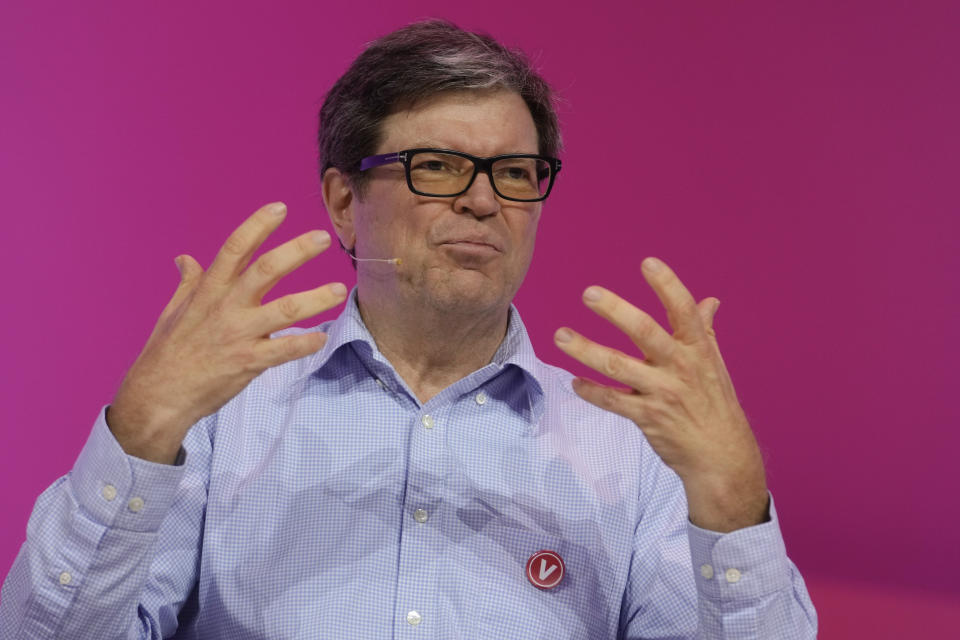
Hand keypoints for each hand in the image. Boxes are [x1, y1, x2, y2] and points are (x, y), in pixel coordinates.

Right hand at [107, 202, 346, 463]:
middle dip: (296, 252)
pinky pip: (283, 350)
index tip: (280, 208)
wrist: (158, 396)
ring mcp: (239, 335)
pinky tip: (322, 337)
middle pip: (265, 271)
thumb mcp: (173, 312)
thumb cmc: (167, 352)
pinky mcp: (248, 362)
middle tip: (323, 238)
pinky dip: (304, 343)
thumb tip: (184, 259)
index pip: (234, 249)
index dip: (257, 226)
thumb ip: (188, 283)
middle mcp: (226, 307)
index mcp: (208, 291)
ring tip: (340, 290)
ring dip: (315, 299)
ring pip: (284, 310)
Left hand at [553, 257, 767, 531]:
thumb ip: (704, 330)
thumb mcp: (714, 364)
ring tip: (560, 335)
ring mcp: (662, 393)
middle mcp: (680, 367)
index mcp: (698, 349)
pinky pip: (613, 402)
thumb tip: (709, 301)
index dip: (667, 285)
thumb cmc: (715, 403)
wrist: (722, 456)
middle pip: (645, 333)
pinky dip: (592, 392)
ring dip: (587, 350)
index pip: (683, 311)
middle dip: (616, 311)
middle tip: (589, 292)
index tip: (648, 262)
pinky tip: (575, 382)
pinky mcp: (647, 417)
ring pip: (618, 367)